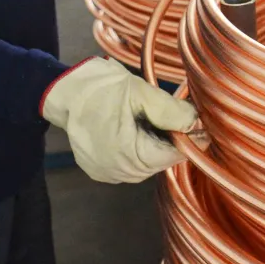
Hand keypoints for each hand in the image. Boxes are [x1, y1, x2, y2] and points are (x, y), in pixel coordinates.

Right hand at [40, 57, 195, 182]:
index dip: (191, 136)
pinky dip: (139, 147)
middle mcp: (121, 172)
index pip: (176, 154)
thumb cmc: (103, 89)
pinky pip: (132, 163)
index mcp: (131, 155)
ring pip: (149, 162)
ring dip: (156, 142)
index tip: (195, 117)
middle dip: (172, 138)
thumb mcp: (142, 93)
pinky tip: (133, 128)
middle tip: (170, 111)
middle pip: (163, 160)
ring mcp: (109, 174)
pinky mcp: (101, 171)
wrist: (66, 92)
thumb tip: (198, 123)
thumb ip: (172, 111)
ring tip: (148, 117)